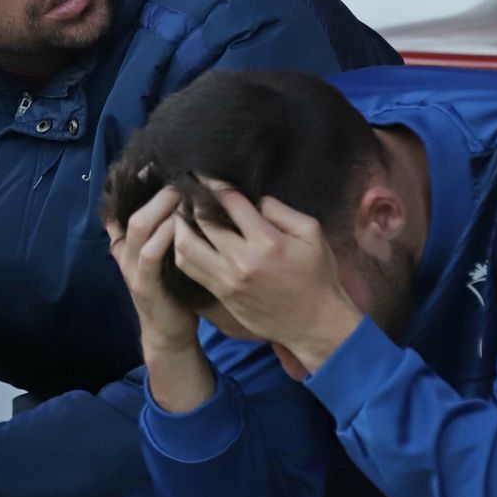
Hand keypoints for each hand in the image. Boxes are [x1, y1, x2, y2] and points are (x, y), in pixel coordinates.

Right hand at [105, 186, 197, 353]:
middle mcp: (124, 250)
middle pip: (132, 208)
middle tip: (182, 176)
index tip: (155, 165)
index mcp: (127, 240)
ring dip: (163, 206)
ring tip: (184, 193)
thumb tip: (187, 194)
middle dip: (157, 190)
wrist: (169, 331)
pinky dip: (166, 235)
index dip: (135, 183)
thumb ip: (168, 227)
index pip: (123, 204)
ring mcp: (131, 267)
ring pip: (139, 225)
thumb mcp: (166, 253)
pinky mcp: (144, 284)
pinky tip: (183, 225)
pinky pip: (150, 253)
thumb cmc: (174, 288)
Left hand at [173, 180, 361, 375]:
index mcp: (266, 241)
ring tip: (180, 214)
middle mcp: (241, 261)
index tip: (202, 173)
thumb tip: (254, 201)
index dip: (213, 183)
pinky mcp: (221, 295)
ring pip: (185, 248)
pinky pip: (190, 269)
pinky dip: (182, 251)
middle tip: (186, 191)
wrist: (314, 324)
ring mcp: (227, 280)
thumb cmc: (317, 276)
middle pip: (201, 222)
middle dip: (191, 202)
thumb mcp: (312, 234)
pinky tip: (186, 240)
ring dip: (179, 227)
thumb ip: (282, 211)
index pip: (230, 202)